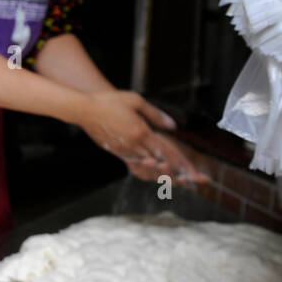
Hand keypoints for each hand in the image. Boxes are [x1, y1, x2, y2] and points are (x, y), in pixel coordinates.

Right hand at [77, 92, 209, 183]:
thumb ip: (155, 114)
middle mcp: (134, 146)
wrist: (84, 110)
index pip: (167, 151)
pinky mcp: (117, 153)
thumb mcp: (135, 101)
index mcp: (140, 132)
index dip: (184, 164)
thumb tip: (172, 126)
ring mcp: (125, 151)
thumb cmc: (109, 102)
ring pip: (149, 168)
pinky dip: (148, 171)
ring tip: (181, 181)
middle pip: (162, 164)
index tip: (196, 174)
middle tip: (196, 181)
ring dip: (167, 175)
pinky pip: (135, 165)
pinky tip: (157, 173)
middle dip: (181, 174)